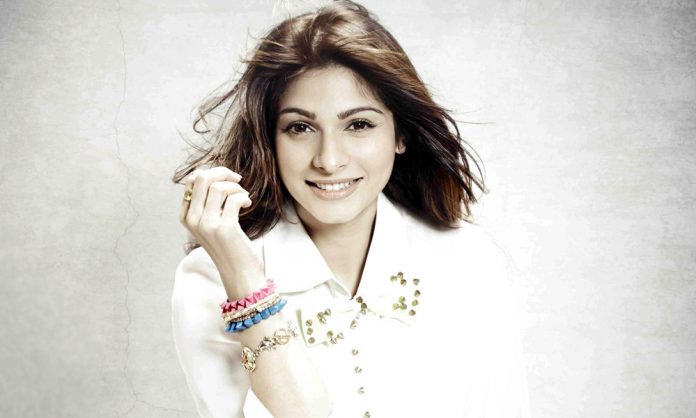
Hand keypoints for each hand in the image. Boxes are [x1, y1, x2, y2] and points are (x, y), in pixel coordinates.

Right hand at [179, 166, 264, 298]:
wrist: (239, 273)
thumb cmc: (228, 246)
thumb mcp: (211, 223)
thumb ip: (207, 203)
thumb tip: (216, 174)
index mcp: (186, 217)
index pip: (193, 181)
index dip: (213, 173)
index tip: (227, 180)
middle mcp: (193, 220)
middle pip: (202, 178)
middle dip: (223, 172)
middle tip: (237, 180)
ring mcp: (207, 225)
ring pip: (219, 187)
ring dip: (236, 187)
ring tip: (243, 196)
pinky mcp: (225, 229)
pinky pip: (234, 198)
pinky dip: (244, 197)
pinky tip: (247, 204)